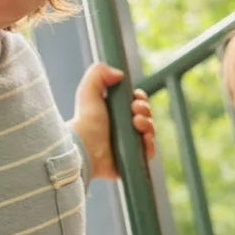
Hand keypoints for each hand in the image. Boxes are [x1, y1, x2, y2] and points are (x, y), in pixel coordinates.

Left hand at [71, 62, 154, 180]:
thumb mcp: (88, 89)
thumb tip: (120, 75)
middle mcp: (123, 129)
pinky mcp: (131, 161)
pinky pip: (149, 152)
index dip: (140, 99)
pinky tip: (143, 138)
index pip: (137, 103)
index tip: (135, 97)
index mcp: (115, 113)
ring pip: (150, 132)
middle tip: (134, 110)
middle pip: (146, 116)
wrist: (84, 147)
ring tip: (136, 123)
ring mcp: (128, 145)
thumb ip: (99, 72)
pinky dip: (150, 144)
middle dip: (145, 110)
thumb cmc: (85, 120)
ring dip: (149, 124)